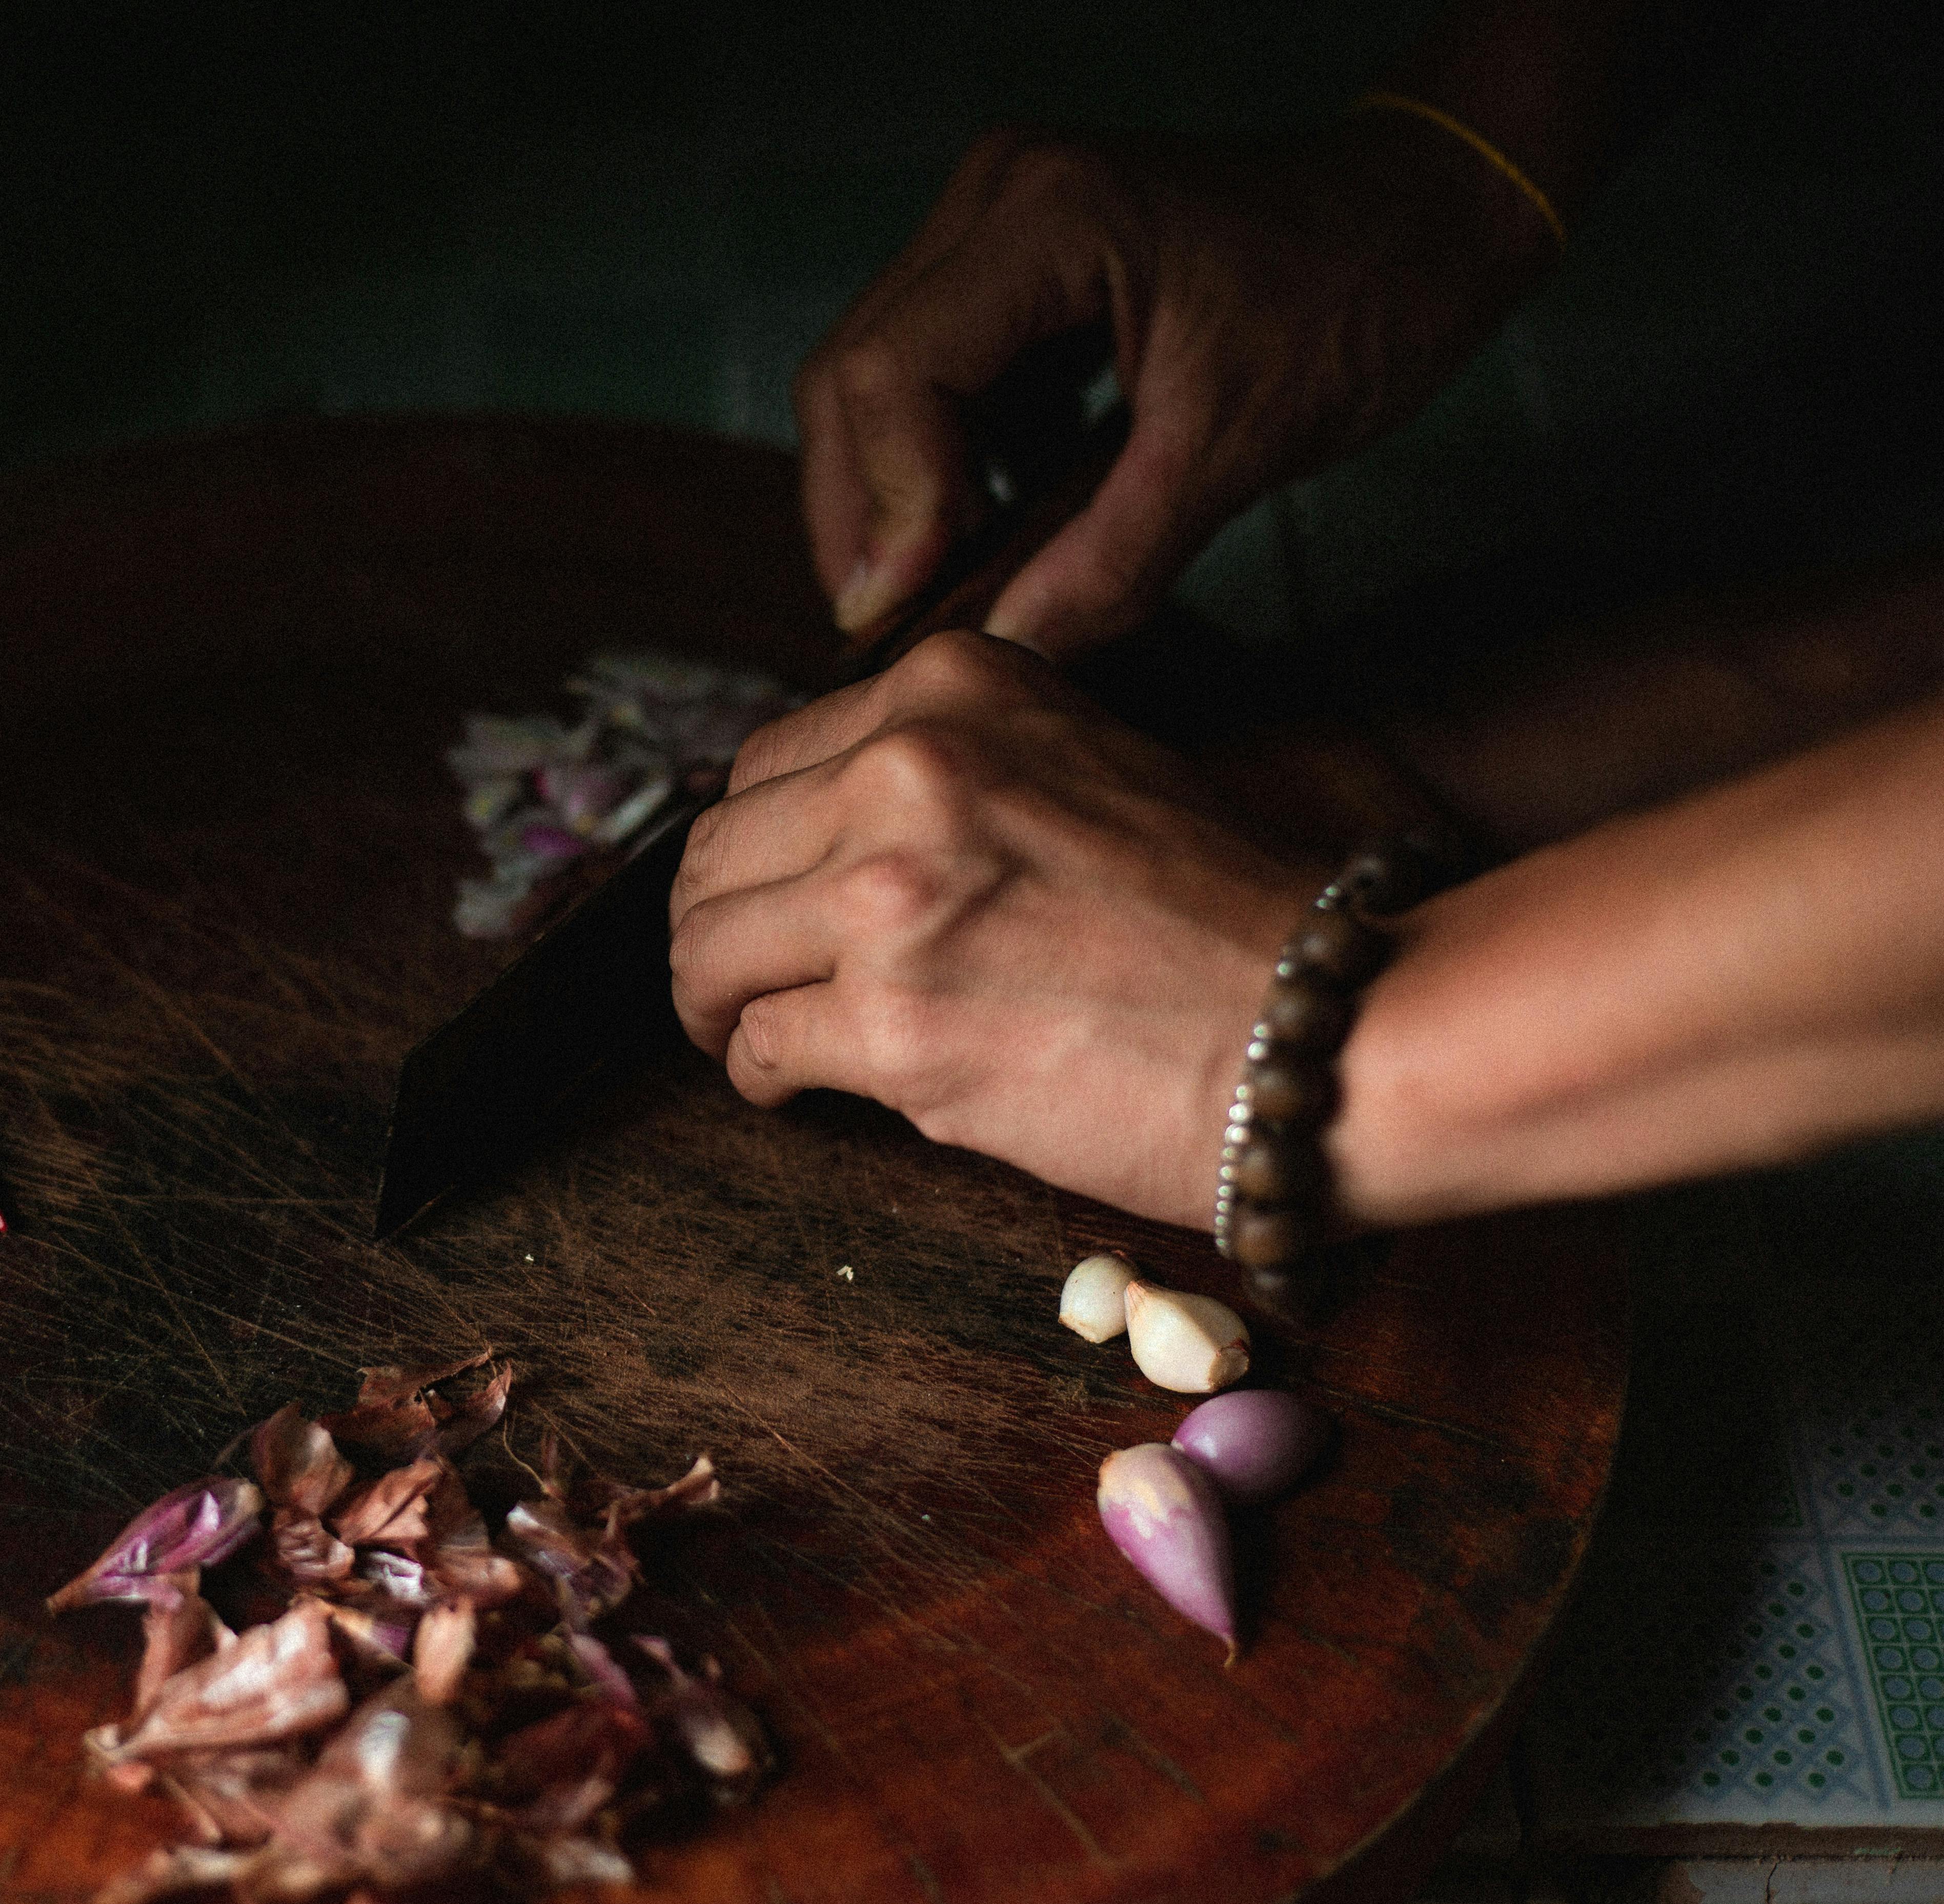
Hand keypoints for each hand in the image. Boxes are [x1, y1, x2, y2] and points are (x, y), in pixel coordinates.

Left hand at [667, 632, 1312, 1225]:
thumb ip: (950, 768)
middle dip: (717, 929)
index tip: (771, 898)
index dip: (756, 848)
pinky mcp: (894, 1029)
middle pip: (715, 857)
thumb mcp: (1078, 764)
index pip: (765, 765)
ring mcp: (892, 903)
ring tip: (754, 1033)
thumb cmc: (1216, 916)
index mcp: (951, 693)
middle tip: (738, 982)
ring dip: (716, 1005)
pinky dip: (761, 1076)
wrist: (1319, 1026)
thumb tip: (819, 820)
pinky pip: (757, 1049)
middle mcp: (907, 775)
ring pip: (706, 952)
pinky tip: (799, 1088)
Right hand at [798, 117, 1555, 655]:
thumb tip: (1006, 657)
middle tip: (898, 624)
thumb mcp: (1239, 446)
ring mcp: (996, 224)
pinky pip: (932, 376)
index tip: (908, 610)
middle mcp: (995, 197)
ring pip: (876, 380)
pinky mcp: (1012, 264)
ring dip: (895, 493)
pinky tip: (988, 526)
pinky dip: (942, 462)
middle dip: (866, 513)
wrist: (1429, 215)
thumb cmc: (1362, 297)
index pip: (891, 373)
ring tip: (940, 588)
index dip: (886, 505)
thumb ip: (1112, 560)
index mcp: (1046, 216)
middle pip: (853, 374)